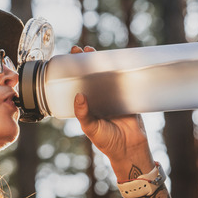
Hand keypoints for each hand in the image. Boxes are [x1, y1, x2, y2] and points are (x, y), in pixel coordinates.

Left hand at [70, 45, 154, 177]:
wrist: (130, 148)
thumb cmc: (107, 141)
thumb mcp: (91, 128)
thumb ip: (84, 114)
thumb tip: (78, 96)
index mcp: (88, 105)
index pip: (77, 85)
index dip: (72, 74)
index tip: (66, 62)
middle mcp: (99, 98)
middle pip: (91, 76)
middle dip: (86, 62)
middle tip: (80, 50)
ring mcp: (114, 95)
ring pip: (106, 75)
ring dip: (101, 62)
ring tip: (93, 50)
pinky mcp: (128, 95)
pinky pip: (123, 79)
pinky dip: (120, 69)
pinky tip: (116, 59)